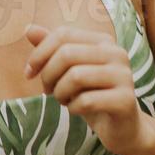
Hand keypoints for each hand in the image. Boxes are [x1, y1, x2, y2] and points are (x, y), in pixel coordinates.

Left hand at [23, 24, 152, 154]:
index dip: (39, 54)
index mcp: (103, 41)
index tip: (29, 73)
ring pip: (75, 76)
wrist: (121, 126)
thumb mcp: (68, 71)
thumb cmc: (91, 94)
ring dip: (60, 92)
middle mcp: (117, 53)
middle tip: (48, 91)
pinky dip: (73, 108)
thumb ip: (52, 49)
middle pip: (67, 54)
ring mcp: (124, 76)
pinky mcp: (125, 100)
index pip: (63, 34)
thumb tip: (28, 29)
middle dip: (48, 75)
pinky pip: (86, 101)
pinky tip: (76, 110)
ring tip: (63, 100)